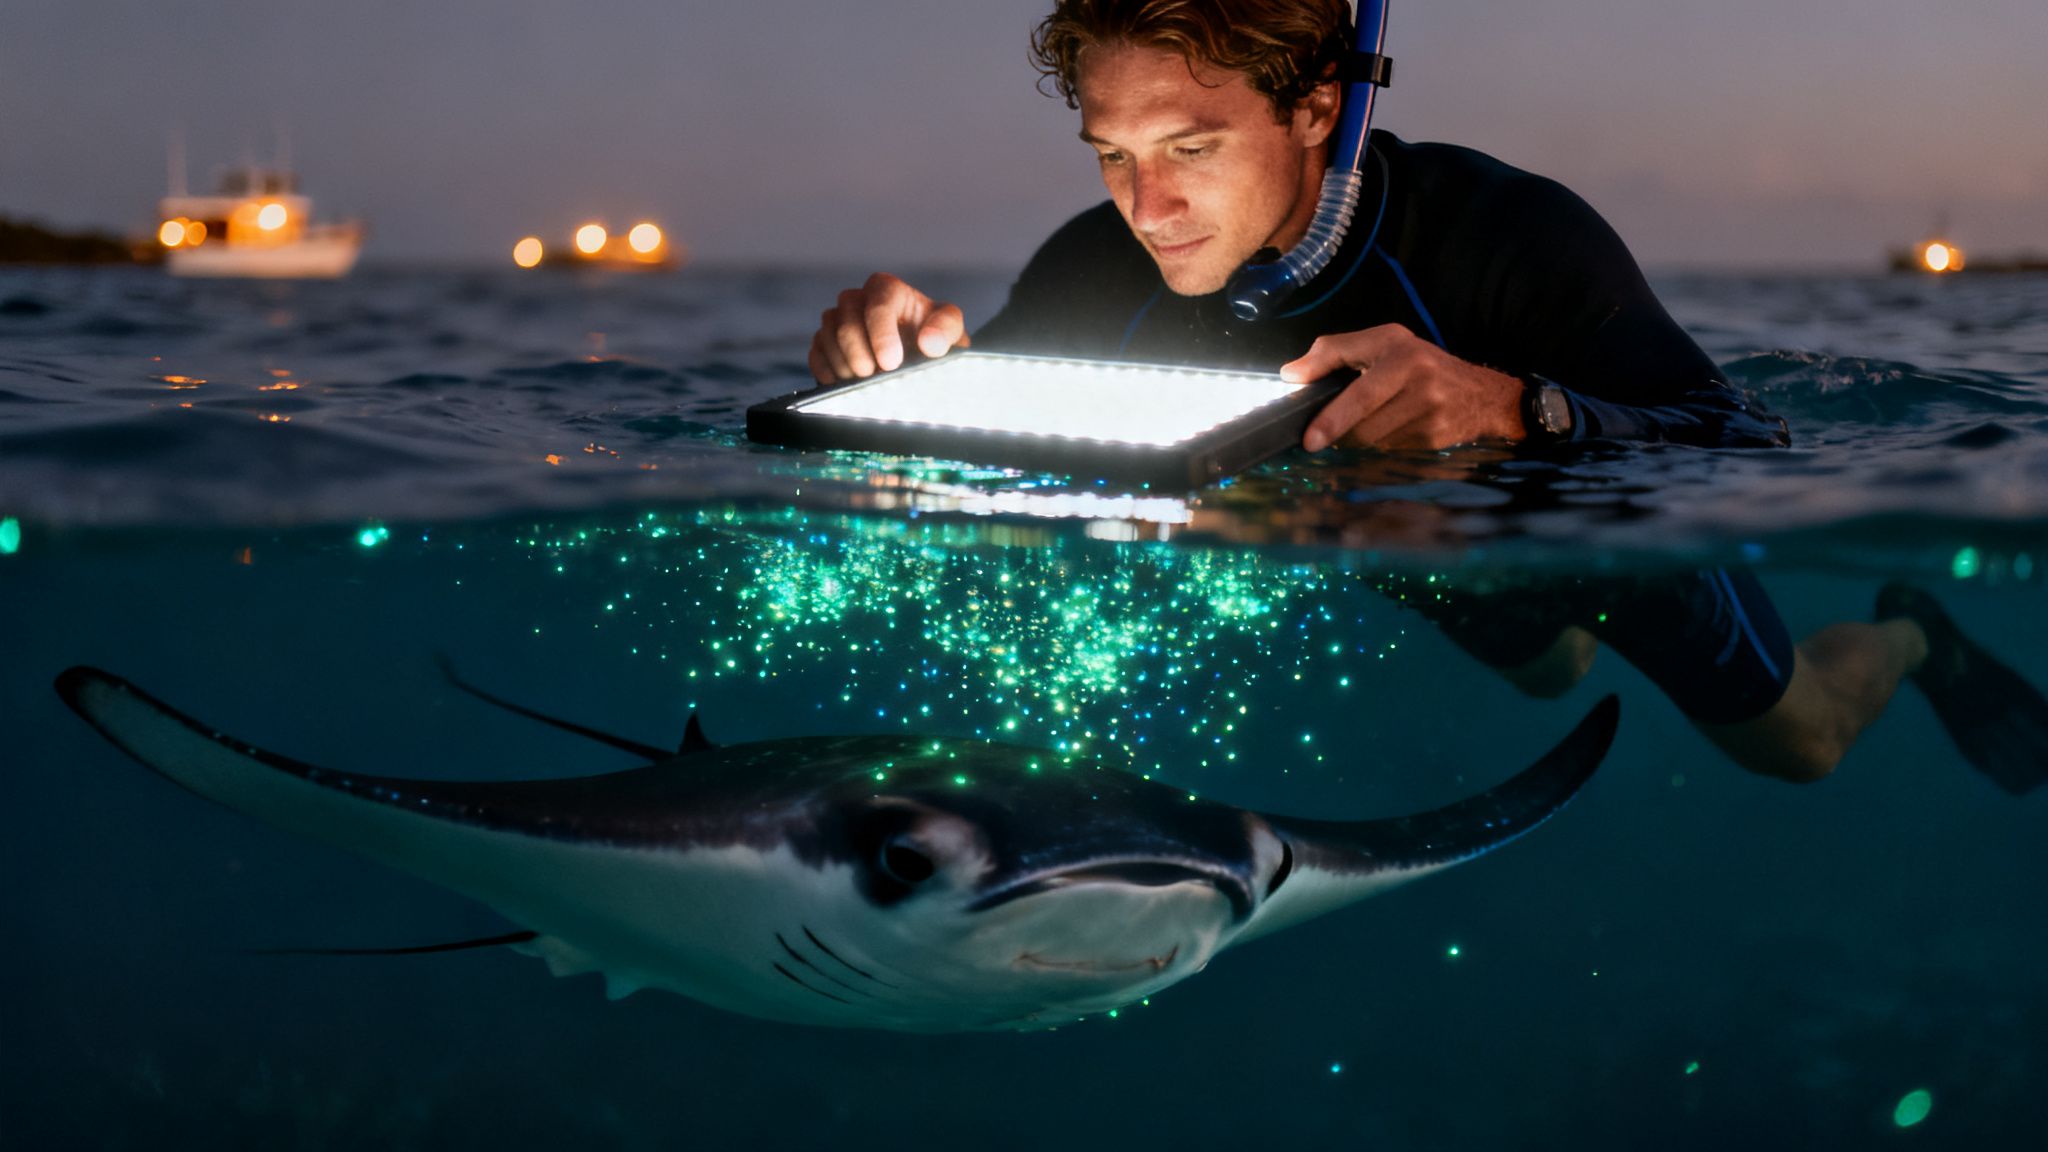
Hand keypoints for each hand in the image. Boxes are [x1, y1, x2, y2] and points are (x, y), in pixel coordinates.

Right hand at [808, 272, 969, 383]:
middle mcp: (857, 299)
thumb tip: (930, 342)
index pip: (878, 303)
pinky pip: (816, 354)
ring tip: (865, 385)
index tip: (892, 363)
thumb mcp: (952, 332)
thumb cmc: (934, 340)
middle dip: (859, 354)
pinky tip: (845, 385)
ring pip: (827, 337)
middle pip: (846, 321)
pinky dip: (828, 372)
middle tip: (875, 378)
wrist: (918, 359)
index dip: (881, 333)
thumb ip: (946, 330)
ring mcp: (837, 320)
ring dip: (845, 365)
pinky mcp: (824, 342)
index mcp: (887, 289)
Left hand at [1280, 324, 1524, 450]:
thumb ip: (1332, 352)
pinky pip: (1391, 452)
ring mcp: (1431, 418)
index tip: (1310, 439)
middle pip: (1364, 427)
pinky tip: (1393, 428)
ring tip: (1371, 419)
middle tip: (1323, 435)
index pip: (1361, 394)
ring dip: (1361, 438)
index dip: (1333, 418)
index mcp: (1403, 356)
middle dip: (1341, 432)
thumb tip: (1290, 375)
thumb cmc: (1420, 364)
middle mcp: (1422, 386)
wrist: (1482, 395)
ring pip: (1374, 443)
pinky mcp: (1434, 442)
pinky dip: (1382, 444)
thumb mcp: (1381, 343)